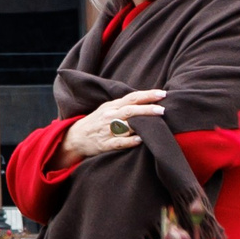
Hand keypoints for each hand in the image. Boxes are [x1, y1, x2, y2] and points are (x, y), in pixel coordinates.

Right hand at [52, 92, 167, 168]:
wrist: (76, 137)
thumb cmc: (97, 122)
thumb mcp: (108, 109)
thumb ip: (125, 105)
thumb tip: (147, 101)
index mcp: (112, 106)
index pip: (132, 97)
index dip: (147, 95)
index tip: (162, 94)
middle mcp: (110, 116)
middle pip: (130, 110)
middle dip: (147, 109)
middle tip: (162, 110)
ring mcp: (107, 130)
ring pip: (125, 125)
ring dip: (141, 125)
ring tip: (156, 125)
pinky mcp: (104, 144)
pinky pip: (118, 142)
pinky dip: (129, 141)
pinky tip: (140, 140)